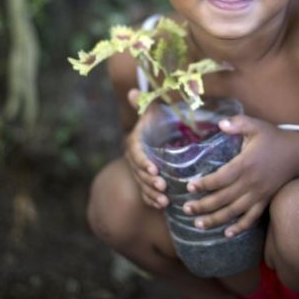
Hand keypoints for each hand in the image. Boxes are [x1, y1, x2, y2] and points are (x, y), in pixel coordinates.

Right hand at [123, 88, 168, 208]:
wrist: (154, 140)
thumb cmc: (156, 124)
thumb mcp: (152, 113)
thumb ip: (145, 105)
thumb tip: (133, 92)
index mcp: (134, 143)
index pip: (135, 154)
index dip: (143, 162)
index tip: (154, 169)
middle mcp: (134, 159)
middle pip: (138, 173)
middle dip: (149, 181)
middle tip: (162, 187)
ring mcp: (138, 173)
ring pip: (142, 185)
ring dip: (152, 194)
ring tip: (165, 200)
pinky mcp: (144, 183)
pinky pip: (145, 195)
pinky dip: (152, 201)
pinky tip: (162, 206)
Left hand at [183, 114, 298, 236]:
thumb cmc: (274, 138)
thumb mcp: (256, 126)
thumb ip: (238, 123)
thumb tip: (220, 124)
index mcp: (245, 164)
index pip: (220, 178)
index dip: (204, 184)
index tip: (189, 187)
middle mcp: (250, 182)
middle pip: (222, 198)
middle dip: (203, 206)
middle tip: (186, 209)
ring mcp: (258, 194)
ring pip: (234, 212)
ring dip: (215, 219)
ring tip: (198, 224)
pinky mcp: (265, 201)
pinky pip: (252, 218)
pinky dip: (239, 227)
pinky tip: (227, 234)